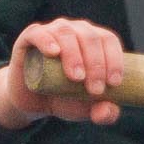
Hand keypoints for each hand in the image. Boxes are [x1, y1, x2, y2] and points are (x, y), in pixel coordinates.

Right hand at [0, 17, 125, 129]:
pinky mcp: (28, 39)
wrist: (33, 102)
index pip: (108, 40)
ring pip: (67, 33)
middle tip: (95, 89)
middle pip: (90, 37)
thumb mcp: (88, 108)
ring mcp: (51, 31)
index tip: (113, 83)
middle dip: (96, 64)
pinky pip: (38, 33)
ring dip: (74, 55)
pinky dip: (47, 40)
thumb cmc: (66, 98)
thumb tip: (107, 111)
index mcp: (94, 39)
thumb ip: (104, 113)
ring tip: (77, 78)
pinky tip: (54, 52)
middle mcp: (75, 30)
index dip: (115, 59)